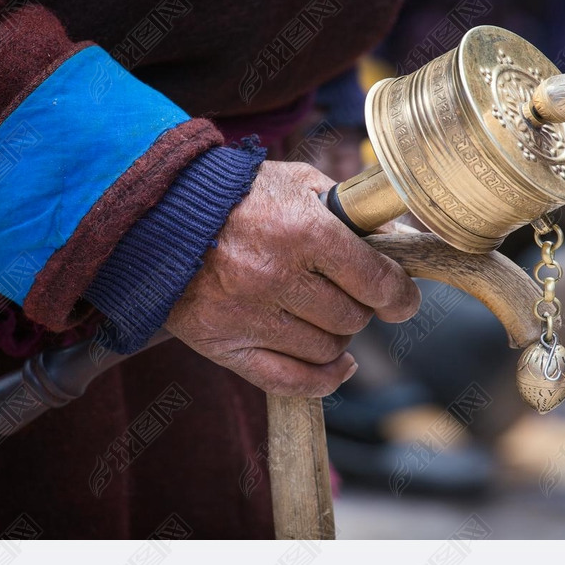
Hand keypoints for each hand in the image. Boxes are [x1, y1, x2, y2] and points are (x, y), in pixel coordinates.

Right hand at [164, 160, 420, 396]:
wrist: (161, 216)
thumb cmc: (237, 196)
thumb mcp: (296, 183)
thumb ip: (347, 211)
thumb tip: (396, 241)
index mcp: (303, 231)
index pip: (375, 281)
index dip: (399, 295)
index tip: (403, 300)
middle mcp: (278, 277)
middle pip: (352, 319)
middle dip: (360, 309)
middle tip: (348, 295)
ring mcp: (250, 316)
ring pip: (326, 350)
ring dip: (336, 338)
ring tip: (324, 316)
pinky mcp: (227, 345)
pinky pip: (290, 381)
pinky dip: (323, 380)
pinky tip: (338, 367)